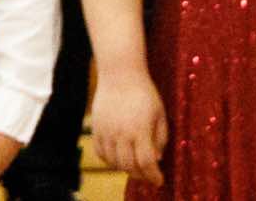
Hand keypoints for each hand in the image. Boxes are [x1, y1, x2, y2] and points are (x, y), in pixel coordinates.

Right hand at [90, 70, 166, 184]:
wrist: (120, 73)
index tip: (159, 181)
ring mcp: (106, 130)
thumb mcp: (160, 115)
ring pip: (113, 161)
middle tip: (148, 176)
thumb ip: (160, 139)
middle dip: (141, 175)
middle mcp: (121, 132)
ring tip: (134, 167)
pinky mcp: (96, 126)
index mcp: (140, 130)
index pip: (146, 162)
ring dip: (124, 169)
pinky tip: (117, 158)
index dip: (153, 176)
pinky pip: (99, 151)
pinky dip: (108, 159)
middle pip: (128, 166)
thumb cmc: (144, 93)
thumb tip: (156, 159)